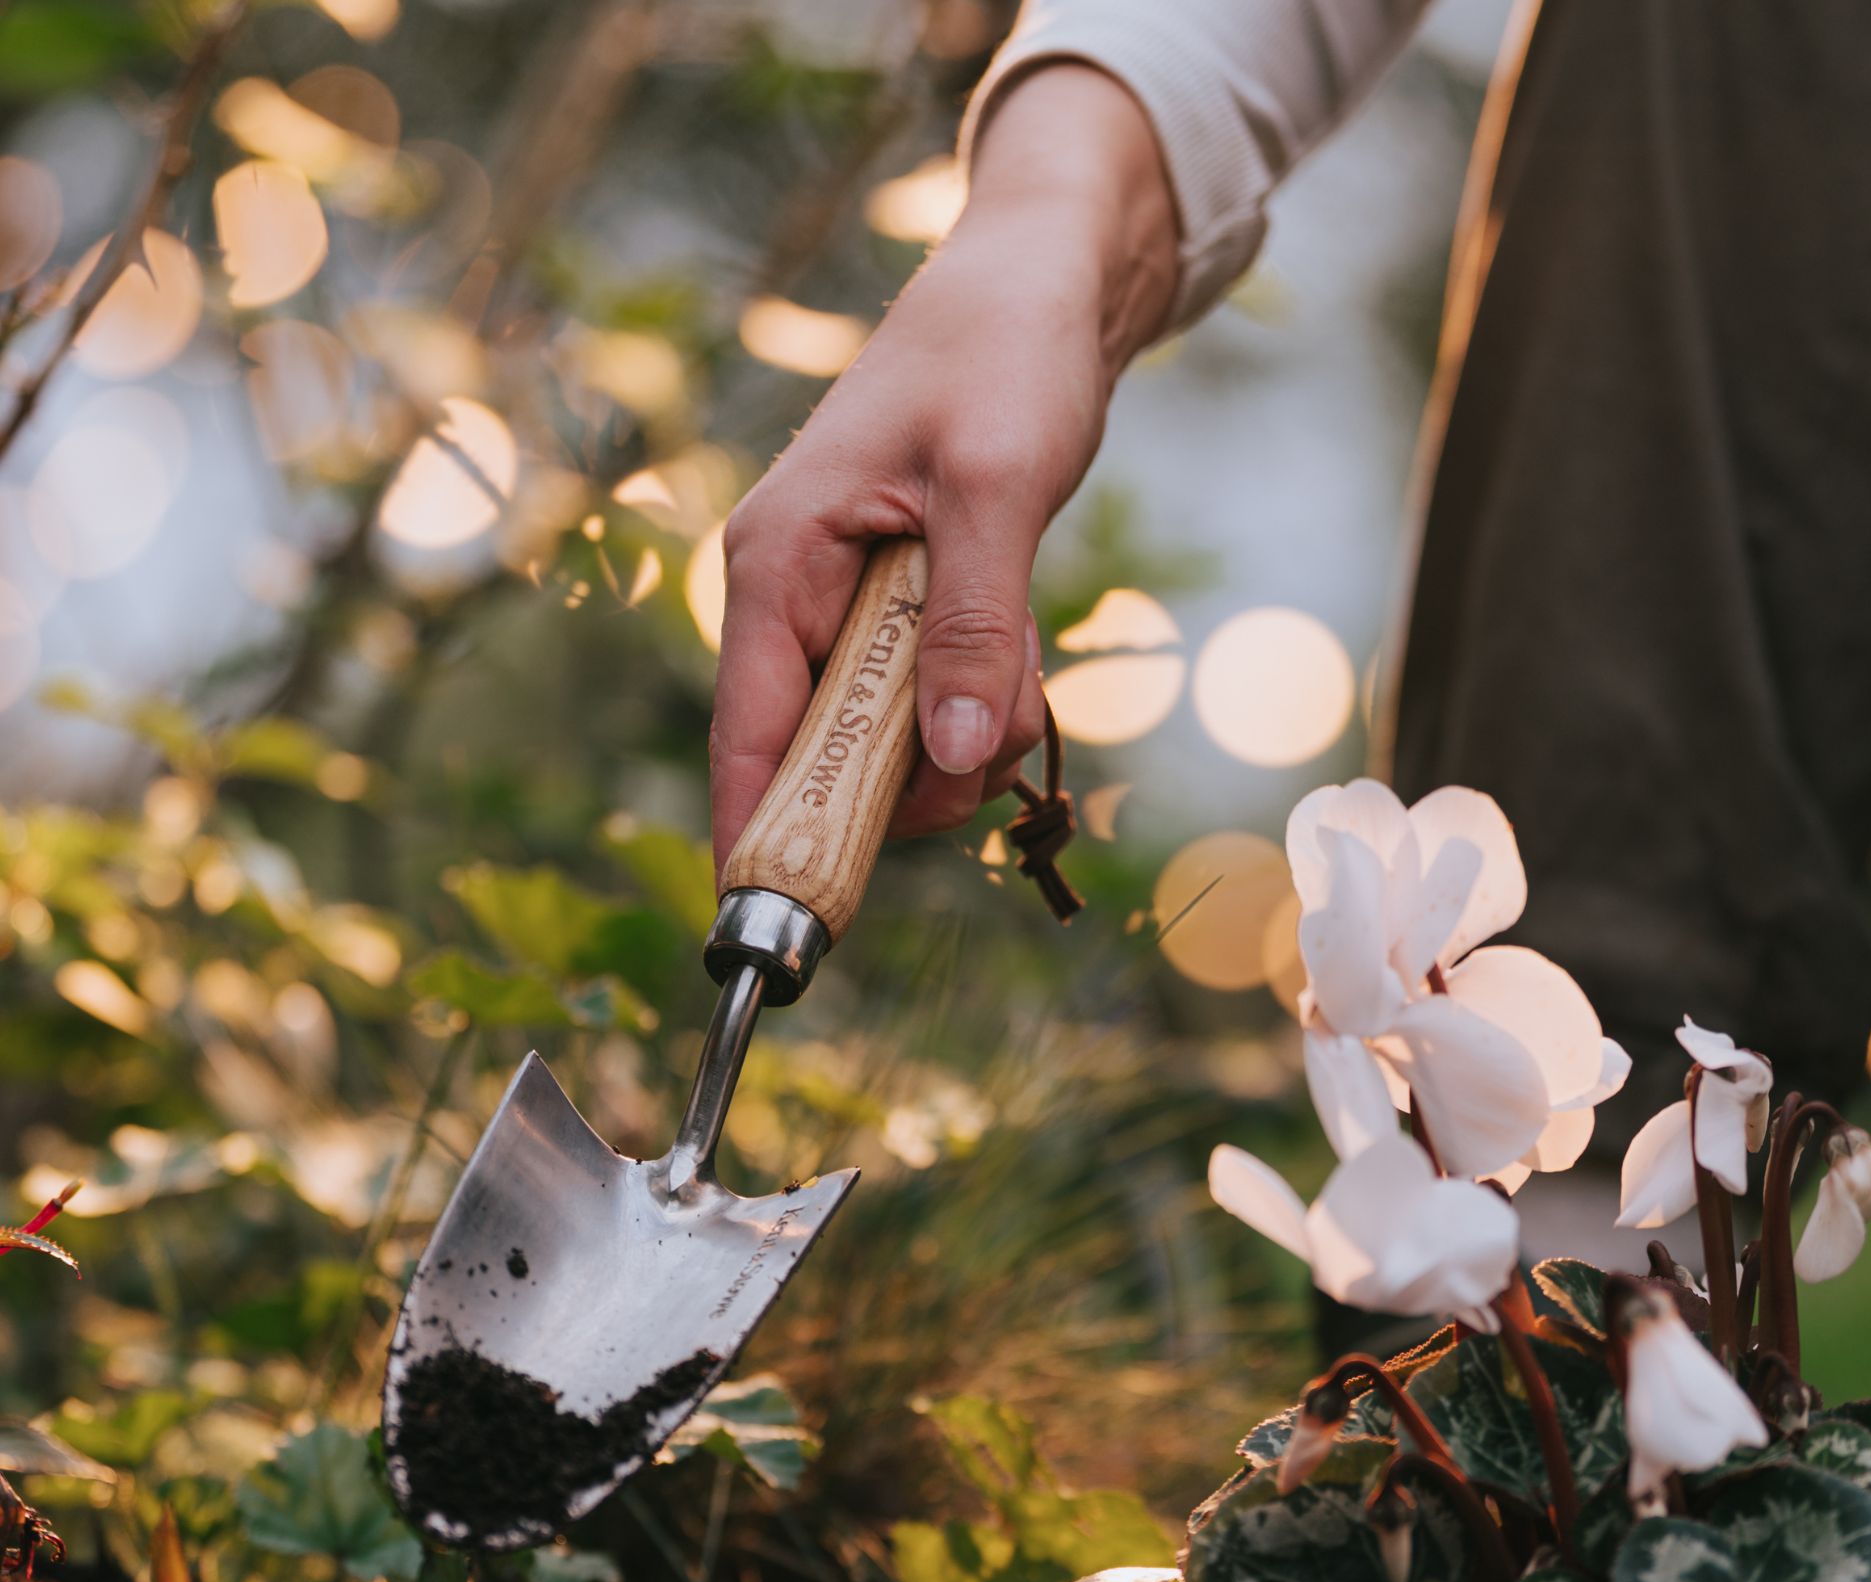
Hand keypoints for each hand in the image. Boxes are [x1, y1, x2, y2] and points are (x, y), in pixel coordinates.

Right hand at [710, 63, 1177, 869]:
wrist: (1042, 288)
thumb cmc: (1002, 356)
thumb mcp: (996, 485)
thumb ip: (972, 623)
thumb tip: (952, 752)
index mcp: (778, 564)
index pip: (747, 735)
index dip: (760, 834)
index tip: (788, 924)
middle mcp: (798, 598)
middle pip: (832, 760)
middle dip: (920, 771)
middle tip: (994, 726)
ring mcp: (849, 613)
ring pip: (898, 743)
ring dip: (972, 729)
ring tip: (1019, 647)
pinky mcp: (901, 617)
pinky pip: (938, 704)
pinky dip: (988, 697)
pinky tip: (1019, 641)